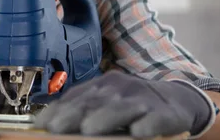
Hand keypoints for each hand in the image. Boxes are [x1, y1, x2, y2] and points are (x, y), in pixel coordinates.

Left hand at [35, 70, 215, 137]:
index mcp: (102, 86)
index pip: (75, 97)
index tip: (41, 125)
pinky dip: (146, 124)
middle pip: (93, 101)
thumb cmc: (133, 107)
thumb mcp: (107, 105)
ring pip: (121, 108)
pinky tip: (138, 133)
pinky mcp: (166, 112)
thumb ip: (83, 113)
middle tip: (55, 128)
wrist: (177, 100)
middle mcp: (120, 87)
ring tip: (88, 129)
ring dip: (104, 118)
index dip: (57, 110)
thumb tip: (51, 127)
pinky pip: (155, 118)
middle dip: (72, 115)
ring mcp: (143, 98)